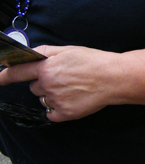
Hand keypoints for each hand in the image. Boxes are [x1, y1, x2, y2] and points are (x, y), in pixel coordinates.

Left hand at [0, 45, 144, 121]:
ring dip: (52, 96)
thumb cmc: (94, 62)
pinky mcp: (65, 113)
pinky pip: (51, 114)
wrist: (114, 78)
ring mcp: (56, 100)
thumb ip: (46, 52)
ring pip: (44, 100)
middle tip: (64, 79)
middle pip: (34, 88)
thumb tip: (29, 56)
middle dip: (44, 84)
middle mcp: (48, 85)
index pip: (16, 72)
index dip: (3, 76)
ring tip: (73, 89)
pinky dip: (58, 109)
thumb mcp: (68, 50)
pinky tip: (73, 100)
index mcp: (46, 67)